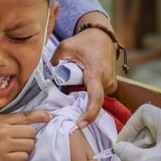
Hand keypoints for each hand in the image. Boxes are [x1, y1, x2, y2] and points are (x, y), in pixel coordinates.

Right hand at [0, 111, 50, 160]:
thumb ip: (8, 121)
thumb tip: (29, 121)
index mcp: (1, 119)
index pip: (26, 116)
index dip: (40, 116)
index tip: (48, 117)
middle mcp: (4, 130)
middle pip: (32, 132)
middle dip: (30, 138)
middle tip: (22, 141)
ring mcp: (4, 145)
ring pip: (30, 145)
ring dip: (27, 149)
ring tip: (17, 150)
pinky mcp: (3, 159)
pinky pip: (24, 157)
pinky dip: (22, 158)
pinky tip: (14, 158)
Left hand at [52, 12, 116, 127]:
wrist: (103, 36)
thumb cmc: (85, 41)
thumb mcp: (66, 46)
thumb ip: (56, 60)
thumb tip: (50, 74)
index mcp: (97, 73)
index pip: (95, 98)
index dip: (89, 114)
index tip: (80, 124)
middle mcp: (107, 81)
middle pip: (91, 100)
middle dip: (78, 101)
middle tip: (65, 94)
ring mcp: (111, 84)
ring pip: (94, 97)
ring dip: (83, 94)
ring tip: (74, 83)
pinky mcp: (111, 85)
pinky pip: (97, 94)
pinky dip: (88, 92)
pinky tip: (81, 84)